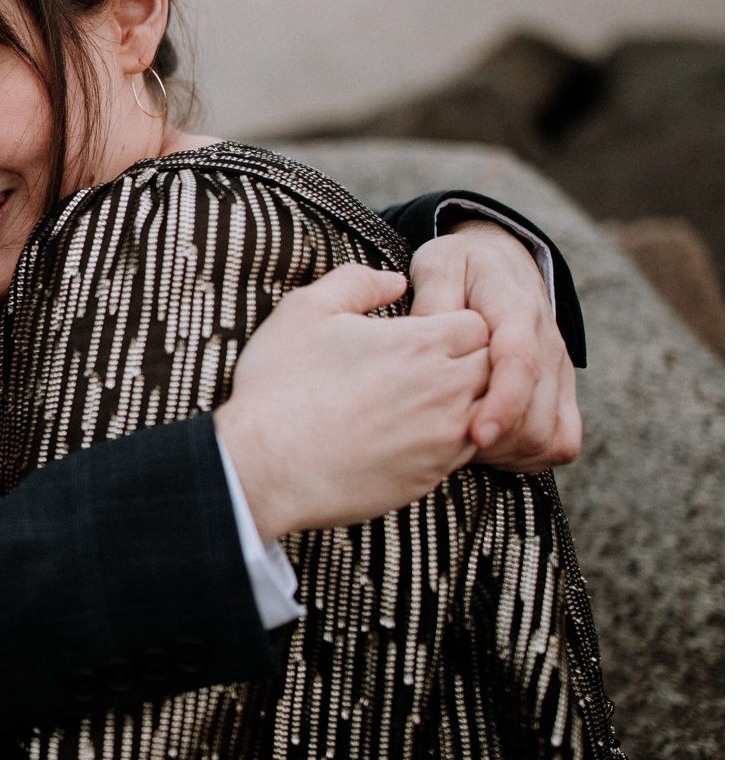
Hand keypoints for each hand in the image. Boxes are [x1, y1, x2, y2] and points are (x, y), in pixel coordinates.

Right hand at [215, 264, 489, 541]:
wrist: (265, 466)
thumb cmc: (281, 385)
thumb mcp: (306, 311)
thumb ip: (357, 282)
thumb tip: (396, 282)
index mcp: (423, 343)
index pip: (480, 323)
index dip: (454, 323)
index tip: (425, 332)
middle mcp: (446, 391)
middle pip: (493, 367)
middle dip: (470, 361)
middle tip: (428, 364)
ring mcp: (444, 438)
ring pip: (489, 411)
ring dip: (467, 402)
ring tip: (422, 400)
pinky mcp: (432, 476)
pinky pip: (467, 452)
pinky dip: (450, 439)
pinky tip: (410, 433)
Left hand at [410, 221, 579, 471]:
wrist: (503, 261)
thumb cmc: (460, 268)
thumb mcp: (438, 266)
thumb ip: (434, 301)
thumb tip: (424, 341)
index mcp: (515, 309)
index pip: (521, 362)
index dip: (503, 403)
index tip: (477, 435)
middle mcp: (547, 344)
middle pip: (538, 414)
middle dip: (495, 439)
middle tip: (442, 441)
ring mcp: (560, 371)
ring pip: (550, 435)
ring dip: (507, 451)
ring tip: (459, 444)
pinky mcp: (562, 392)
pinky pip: (561, 442)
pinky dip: (528, 455)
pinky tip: (489, 447)